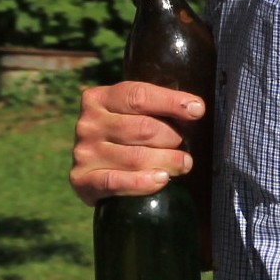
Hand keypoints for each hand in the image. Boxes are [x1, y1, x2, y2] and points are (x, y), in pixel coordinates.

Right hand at [70, 81, 205, 205]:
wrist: (94, 173)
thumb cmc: (125, 137)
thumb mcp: (134, 115)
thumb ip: (156, 108)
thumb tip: (195, 108)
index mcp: (98, 98)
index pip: (138, 96)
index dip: (171, 102)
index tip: (197, 110)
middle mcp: (88, 124)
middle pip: (142, 128)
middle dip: (172, 138)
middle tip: (186, 149)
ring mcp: (83, 152)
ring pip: (135, 156)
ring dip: (167, 161)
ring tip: (183, 165)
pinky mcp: (82, 180)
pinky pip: (116, 182)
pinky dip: (142, 182)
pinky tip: (161, 179)